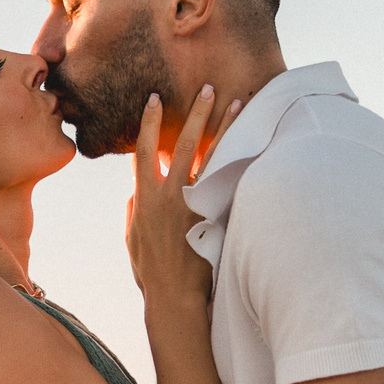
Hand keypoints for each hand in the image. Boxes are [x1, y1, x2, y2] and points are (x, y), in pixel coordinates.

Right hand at [125, 86, 242, 304]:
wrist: (173, 296)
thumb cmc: (150, 271)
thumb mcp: (131, 238)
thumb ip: (132, 211)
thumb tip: (134, 193)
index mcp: (144, 197)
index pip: (144, 148)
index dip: (148, 121)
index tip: (154, 98)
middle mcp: (168, 194)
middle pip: (182, 142)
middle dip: (196, 113)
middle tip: (208, 88)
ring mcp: (193, 203)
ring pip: (211, 156)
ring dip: (224, 127)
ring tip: (237, 103)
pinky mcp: (212, 214)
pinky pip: (227, 180)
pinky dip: (238, 159)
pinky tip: (251, 142)